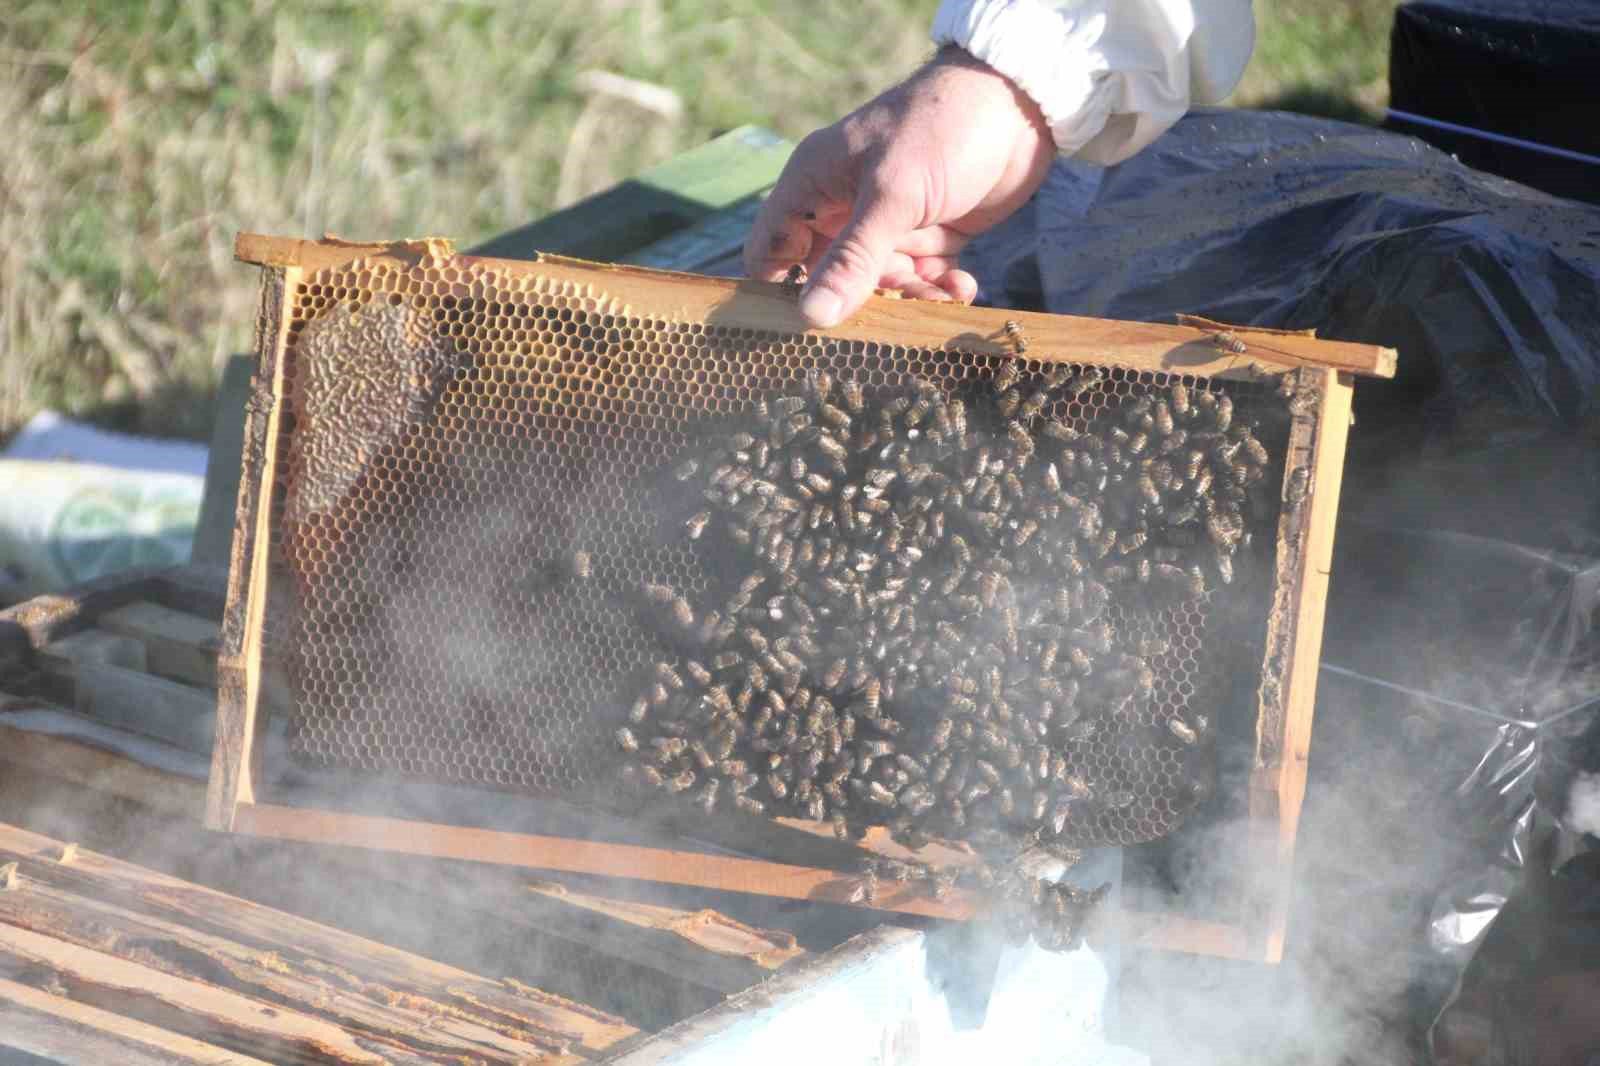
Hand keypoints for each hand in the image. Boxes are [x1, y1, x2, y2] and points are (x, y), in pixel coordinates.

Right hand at [745, 47, 1054, 328]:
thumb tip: (811, 317)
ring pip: (881, 286)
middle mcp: (843, 207)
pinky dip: (940, 289)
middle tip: (889, 318)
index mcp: (814, 185)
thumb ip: (852, 260)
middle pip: (828, 279)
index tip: (797, 330)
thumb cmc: (941, 129)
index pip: (772, 250)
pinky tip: (961, 285)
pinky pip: (922, 280)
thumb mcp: (892, 196)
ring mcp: (887, 224)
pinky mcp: (931, 236)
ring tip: (942, 292)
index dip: (777, 291)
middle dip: (857, 303)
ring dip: (911, 296)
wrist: (1018, 102)